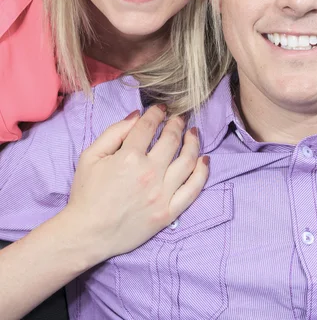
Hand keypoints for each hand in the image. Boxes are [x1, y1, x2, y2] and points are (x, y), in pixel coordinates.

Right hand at [62, 105, 208, 264]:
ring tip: (193, 133)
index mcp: (128, 157)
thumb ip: (114, 132)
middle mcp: (149, 173)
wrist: (86, 234)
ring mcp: (161, 194)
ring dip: (193, 142)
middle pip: (171, 139)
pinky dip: (202, 172)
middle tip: (179, 118)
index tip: (161, 109)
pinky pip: (193, 189)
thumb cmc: (86, 194)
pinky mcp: (168, 212)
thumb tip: (137, 115)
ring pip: (187, 160)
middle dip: (176, 123)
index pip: (149, 126)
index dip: (156, 113)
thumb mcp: (90, 156)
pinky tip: (204, 160)